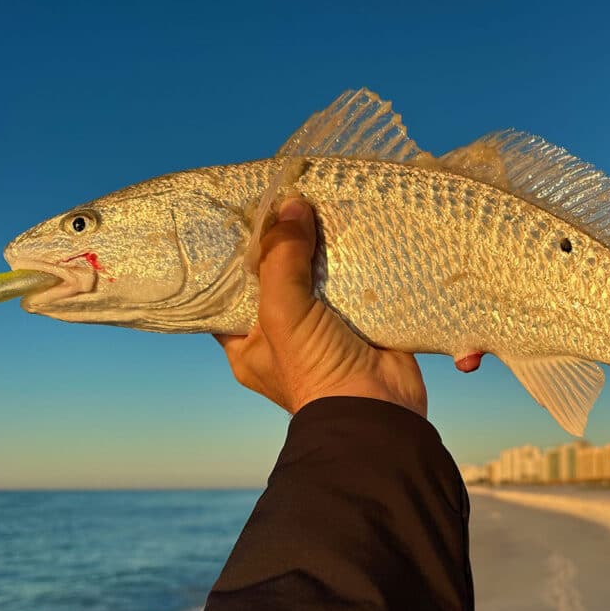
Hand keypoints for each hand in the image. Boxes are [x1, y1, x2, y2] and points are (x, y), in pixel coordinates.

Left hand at [215, 198, 426, 417]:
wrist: (379, 411)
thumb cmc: (316, 369)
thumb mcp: (283, 313)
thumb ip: (280, 259)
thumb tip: (291, 205)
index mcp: (249, 344)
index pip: (230, 294)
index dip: (234, 257)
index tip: (240, 217)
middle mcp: (283, 336)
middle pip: (277, 279)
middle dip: (283, 244)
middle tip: (285, 200)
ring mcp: (324, 330)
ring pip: (317, 278)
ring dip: (321, 248)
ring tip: (320, 204)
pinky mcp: (361, 323)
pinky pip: (355, 284)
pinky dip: (356, 261)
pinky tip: (355, 228)